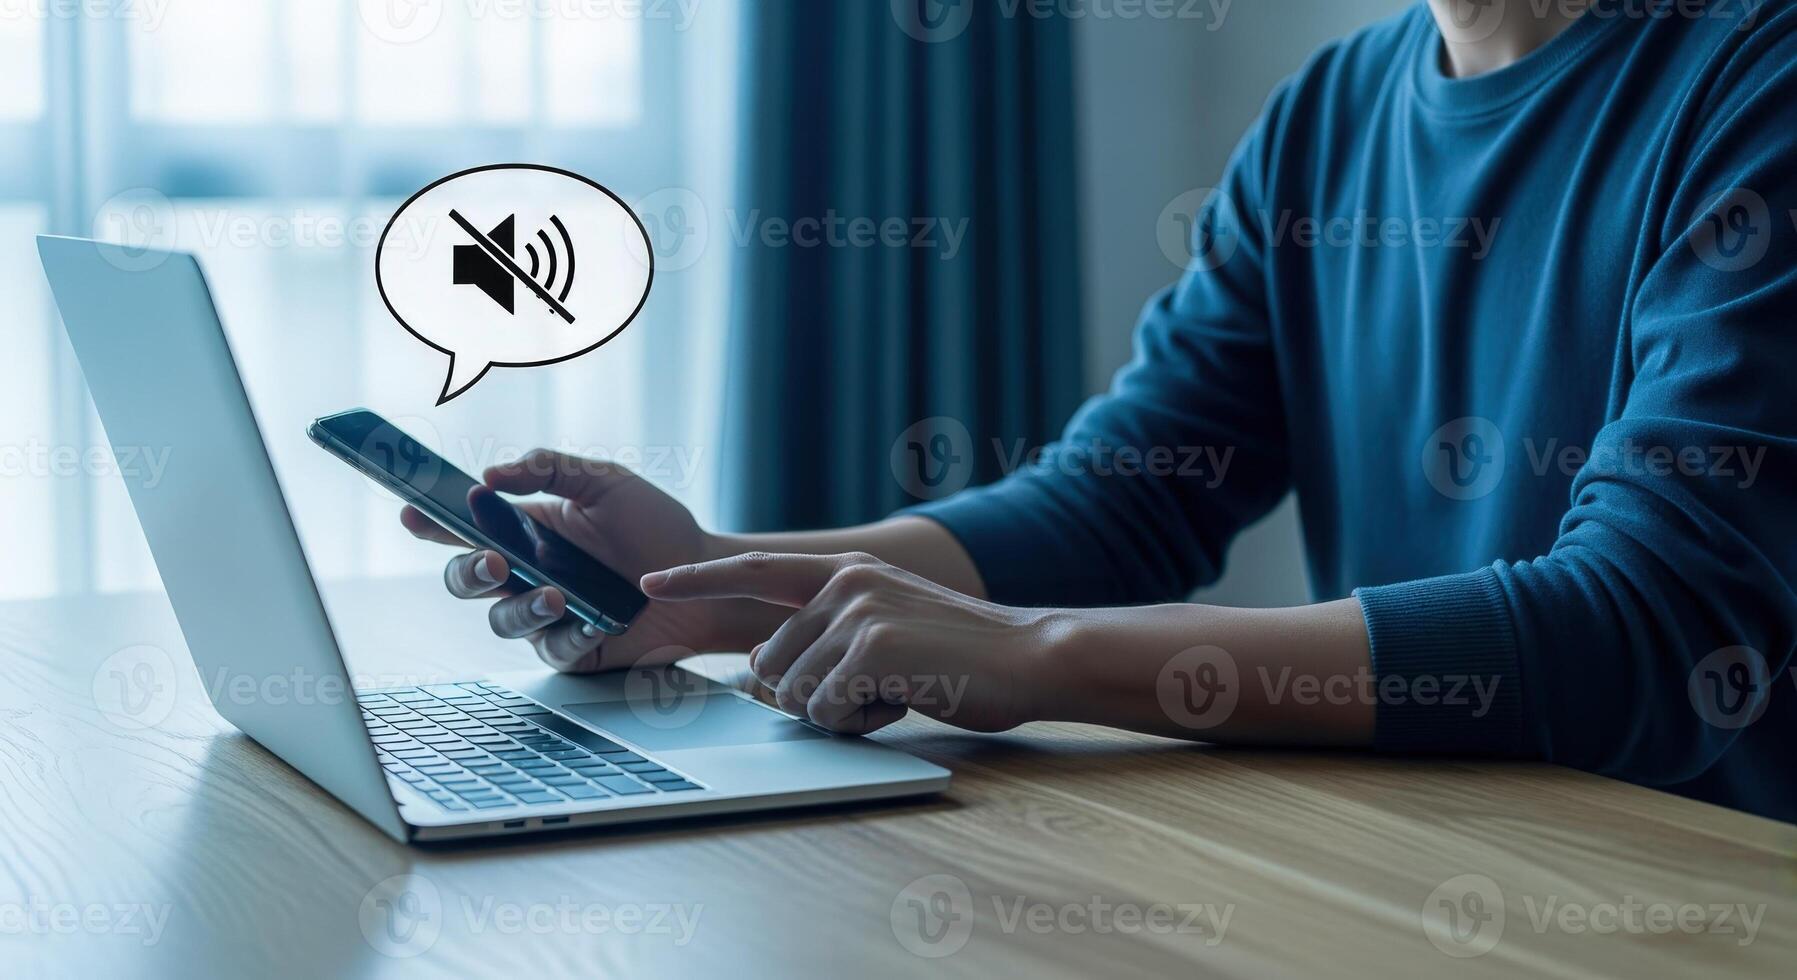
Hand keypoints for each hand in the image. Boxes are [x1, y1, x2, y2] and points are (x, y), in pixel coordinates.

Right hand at [401, 449, 779, 671]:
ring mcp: (546, 616)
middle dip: (467, 572)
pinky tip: (588, 621)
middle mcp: (527, 574)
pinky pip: (553, 649)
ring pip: (502, 621)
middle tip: (494, 562)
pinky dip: (567, 636)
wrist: (703, 577)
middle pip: (465, 581)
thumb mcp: (605, 481)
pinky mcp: (573, 650)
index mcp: (525, 531)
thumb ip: (550, 466)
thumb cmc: (655, 527)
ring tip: (554, 595)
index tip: (413, 513)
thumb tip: (492, 473)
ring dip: (521, 609)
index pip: (465, 527)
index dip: (433, 523)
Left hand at [640, 552, 1058, 733]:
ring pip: (793, 692)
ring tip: (894, 692)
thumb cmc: (961, 656)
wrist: (1030, 657)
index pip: (756, 571)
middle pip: (770, 663)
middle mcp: (845, 583)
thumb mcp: (887, 633)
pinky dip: (857, 723)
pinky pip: (826, 710)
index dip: (699, 578)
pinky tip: (903, 701)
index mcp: (847, 571)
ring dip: (836, 713)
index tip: (652, 581)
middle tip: (874, 691)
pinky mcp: (872, 650)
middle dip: (808, 695)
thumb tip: (760, 675)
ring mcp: (858, 613)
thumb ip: (828, 640)